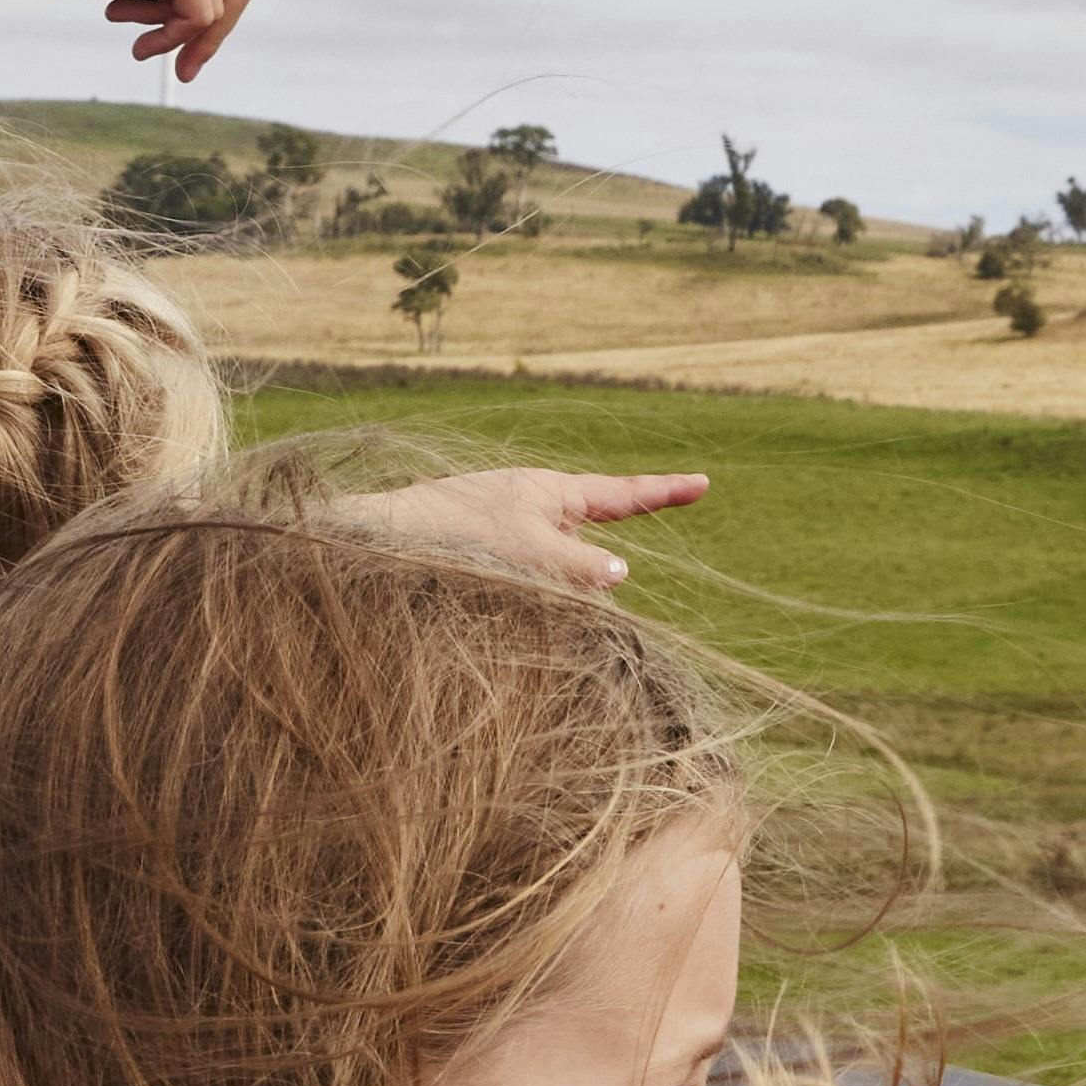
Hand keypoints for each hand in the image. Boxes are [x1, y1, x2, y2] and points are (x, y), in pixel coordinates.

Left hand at [334, 466, 706, 591]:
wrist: (381, 540)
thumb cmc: (452, 530)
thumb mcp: (528, 548)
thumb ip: (579, 565)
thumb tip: (619, 576)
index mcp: (549, 492)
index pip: (621, 494)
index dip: (664, 492)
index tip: (705, 482)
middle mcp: (534, 512)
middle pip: (588, 554)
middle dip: (581, 579)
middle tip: (537, 586)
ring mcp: (511, 539)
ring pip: (557, 579)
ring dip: (546, 596)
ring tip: (494, 587)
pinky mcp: (489, 564)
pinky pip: (529, 590)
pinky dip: (522, 600)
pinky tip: (490, 603)